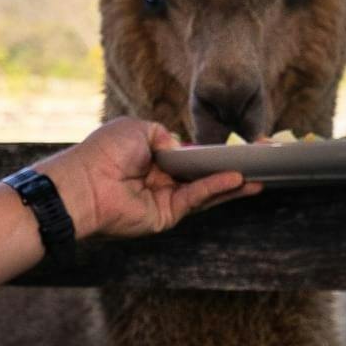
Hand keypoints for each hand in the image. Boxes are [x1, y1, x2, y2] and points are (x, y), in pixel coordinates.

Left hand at [40, 118, 258, 243]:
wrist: (85, 182)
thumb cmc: (104, 152)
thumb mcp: (138, 128)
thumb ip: (164, 134)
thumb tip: (183, 147)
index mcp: (151, 159)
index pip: (188, 158)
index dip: (211, 154)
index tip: (237, 148)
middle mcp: (159, 181)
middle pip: (201, 177)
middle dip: (230, 171)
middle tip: (260, 165)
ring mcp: (163, 200)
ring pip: (204, 192)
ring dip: (231, 184)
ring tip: (260, 177)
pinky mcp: (165, 216)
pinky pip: (195, 200)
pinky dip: (216, 189)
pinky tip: (237, 179)